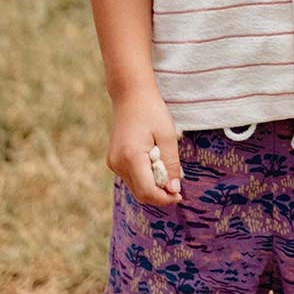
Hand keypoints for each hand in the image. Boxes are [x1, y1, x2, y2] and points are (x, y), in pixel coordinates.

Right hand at [107, 86, 183, 206]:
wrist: (131, 95)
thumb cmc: (152, 112)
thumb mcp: (167, 136)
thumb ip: (171, 164)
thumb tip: (173, 189)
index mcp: (131, 157)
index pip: (147, 191)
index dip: (164, 198)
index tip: (179, 195)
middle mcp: (118, 164)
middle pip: (141, 193)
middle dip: (160, 194)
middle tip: (177, 187)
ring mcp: (113, 163)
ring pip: (136, 187)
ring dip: (153, 185)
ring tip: (167, 169)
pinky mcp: (114, 161)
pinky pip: (132, 178)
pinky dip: (145, 177)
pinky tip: (155, 163)